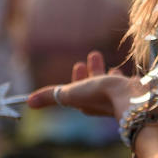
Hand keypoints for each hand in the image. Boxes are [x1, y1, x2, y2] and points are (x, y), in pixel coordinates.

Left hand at [28, 50, 144, 119]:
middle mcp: (101, 102)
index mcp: (86, 103)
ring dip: (105, 73)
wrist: (130, 98)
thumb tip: (28, 102)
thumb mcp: (70, 93)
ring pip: (109, 83)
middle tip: (93, 55)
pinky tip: (121, 72)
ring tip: (107, 64)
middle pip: (94, 84)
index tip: (78, 65)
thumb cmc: (99, 95)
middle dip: (92, 71)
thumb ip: (50, 96)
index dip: (76, 79)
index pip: (78, 91)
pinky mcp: (130, 92)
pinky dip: (120, 77)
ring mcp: (116, 97)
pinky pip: (123, 84)